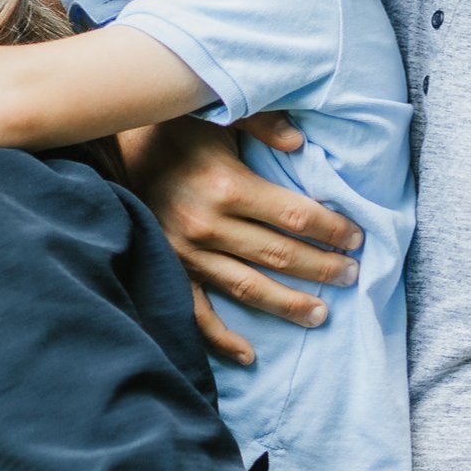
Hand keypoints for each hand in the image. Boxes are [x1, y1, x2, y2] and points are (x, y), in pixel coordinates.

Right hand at [129, 120, 362, 362]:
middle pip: (280, 255)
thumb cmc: (175, 131)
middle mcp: (208, 226)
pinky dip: (222, 340)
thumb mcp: (216, 114)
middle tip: (351, 275)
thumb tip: (299, 143)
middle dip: (322, 267)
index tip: (356, 238)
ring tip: (320, 314)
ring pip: (249, 288)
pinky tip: (249, 356)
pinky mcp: (170, 270)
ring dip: (288, 305)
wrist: (115, 152)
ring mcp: (186, 254)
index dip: (332, 230)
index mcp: (227, 186)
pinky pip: (198, 313)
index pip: (295, 217)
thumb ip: (261, 122)